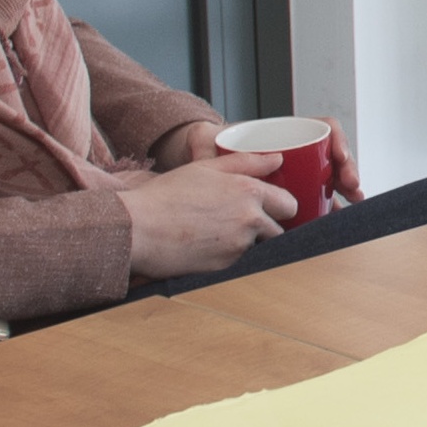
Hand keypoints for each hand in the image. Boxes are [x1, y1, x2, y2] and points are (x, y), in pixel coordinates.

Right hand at [122, 162, 293, 277]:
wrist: (136, 228)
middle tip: (242, 220)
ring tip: (219, 231)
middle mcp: (250, 220)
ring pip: (259, 246)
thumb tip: (278, 159)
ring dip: (248, 241)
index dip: (280, 205)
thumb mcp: (206, 168)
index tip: (270, 206)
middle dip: (268, 226)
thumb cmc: (166, 195)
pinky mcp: (225, 267)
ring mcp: (238, 246)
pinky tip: (207, 244)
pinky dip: (228, 254)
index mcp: (249, 192)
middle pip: (280, 230)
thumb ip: (247, 162)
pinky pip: (238, 261)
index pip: (289, 204)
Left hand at [158, 117, 364, 205]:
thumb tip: (203, 150)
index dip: (337, 140)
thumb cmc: (209, 149)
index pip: (322, 129)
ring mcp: (297, 175)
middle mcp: (296, 154)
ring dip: (345, 191)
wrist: (203, 167)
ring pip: (330, 180)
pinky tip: (335, 220)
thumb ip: (202, 144)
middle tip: (352, 187)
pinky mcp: (293, 196)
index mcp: (283, 134)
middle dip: (348, 171)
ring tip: (352, 204)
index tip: (339, 157)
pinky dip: (330, 208)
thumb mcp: (205, 142)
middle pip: (333, 157)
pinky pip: (318, 200)